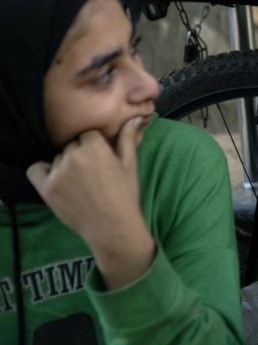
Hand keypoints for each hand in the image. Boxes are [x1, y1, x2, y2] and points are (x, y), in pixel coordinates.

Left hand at [27, 116, 155, 289]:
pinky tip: (57, 180)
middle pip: (72, 146)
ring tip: (80, 184)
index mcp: (95, 146)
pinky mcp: (46, 188)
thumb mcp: (130, 164)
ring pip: (58, 158)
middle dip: (81, 155)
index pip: (88, 135)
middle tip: (93, 174)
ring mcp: (58, 172)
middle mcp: (73, 155)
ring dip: (65, 165)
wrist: (113, 227)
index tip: (102, 159)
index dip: (96, 146)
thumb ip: (128, 138)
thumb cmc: (125, 194)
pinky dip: (43, 172)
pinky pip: (35, 170)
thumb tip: (135, 118)